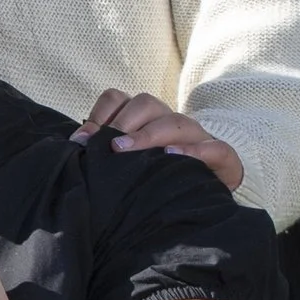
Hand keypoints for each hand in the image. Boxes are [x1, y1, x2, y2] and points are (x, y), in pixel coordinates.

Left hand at [71, 88, 243, 192]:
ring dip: (151, 133)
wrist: (202, 201)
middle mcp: (169, 122)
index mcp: (143, 120)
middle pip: (147, 104)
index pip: (118, 98)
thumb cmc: (154, 180)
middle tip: (108, 147)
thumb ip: (103, 151)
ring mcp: (197, 138)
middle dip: (123, 122)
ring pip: (178, 121)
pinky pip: (216, 149)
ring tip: (127, 149)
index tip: (83, 139)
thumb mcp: (126, 165)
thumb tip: (77, 145)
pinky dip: (196, 151)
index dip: (100, 112)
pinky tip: (174, 156)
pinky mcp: (221, 159)